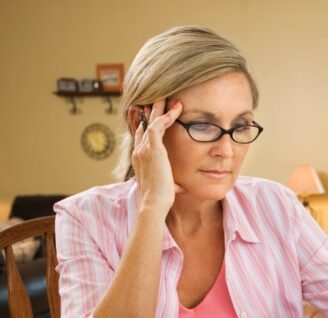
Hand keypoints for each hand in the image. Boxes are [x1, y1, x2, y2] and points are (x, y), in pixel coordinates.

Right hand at [131, 99, 183, 215]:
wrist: (153, 203)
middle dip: (152, 111)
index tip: (156, 116)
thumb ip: (171, 183)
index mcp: (140, 159)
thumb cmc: (160, 200)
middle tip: (159, 97)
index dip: (148, 125)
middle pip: (145, 124)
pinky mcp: (152, 149)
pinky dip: (167, 116)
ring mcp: (144, 149)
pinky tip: (177, 109)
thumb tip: (182, 188)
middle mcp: (139, 151)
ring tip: (170, 97)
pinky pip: (158, 126)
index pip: (142, 136)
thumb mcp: (166, 187)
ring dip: (160, 108)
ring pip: (151, 121)